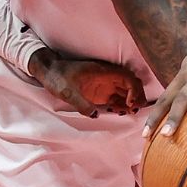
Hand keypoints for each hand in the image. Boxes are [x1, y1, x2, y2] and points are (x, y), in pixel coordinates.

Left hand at [29, 48, 144, 117]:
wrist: (49, 71)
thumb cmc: (57, 78)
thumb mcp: (67, 91)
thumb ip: (81, 103)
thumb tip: (95, 115)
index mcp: (102, 72)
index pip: (128, 78)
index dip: (134, 90)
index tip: (130, 103)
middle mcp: (107, 77)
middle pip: (131, 83)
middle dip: (137, 96)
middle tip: (134, 110)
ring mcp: (104, 84)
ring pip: (126, 90)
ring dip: (130, 101)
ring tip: (127, 113)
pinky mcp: (99, 91)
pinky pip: (116, 96)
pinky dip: (122, 104)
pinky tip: (118, 112)